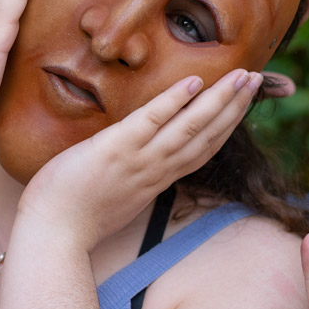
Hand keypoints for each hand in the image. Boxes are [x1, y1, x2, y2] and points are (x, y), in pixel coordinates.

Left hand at [16, 69, 263, 249]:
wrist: (52, 233)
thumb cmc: (76, 214)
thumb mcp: (118, 195)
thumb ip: (135, 175)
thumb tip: (138, 155)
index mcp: (158, 180)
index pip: (202, 149)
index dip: (227, 125)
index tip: (243, 103)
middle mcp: (156, 170)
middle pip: (207, 137)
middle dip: (235, 107)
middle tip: (257, 80)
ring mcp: (139, 161)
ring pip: (190, 128)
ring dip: (220, 101)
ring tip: (243, 76)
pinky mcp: (116, 150)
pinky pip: (151, 122)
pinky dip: (174, 102)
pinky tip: (194, 81)